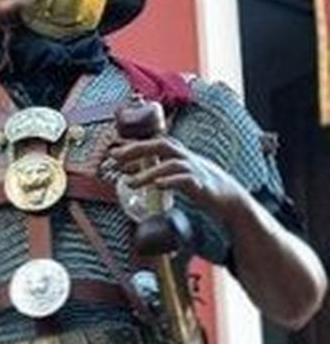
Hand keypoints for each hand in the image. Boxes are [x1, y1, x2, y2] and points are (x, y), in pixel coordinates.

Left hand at [100, 131, 240, 222]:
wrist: (230, 200)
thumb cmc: (202, 186)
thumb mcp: (179, 174)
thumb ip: (160, 171)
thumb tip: (133, 175)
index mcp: (180, 154)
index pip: (155, 142)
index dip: (135, 144)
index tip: (113, 150)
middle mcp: (187, 158)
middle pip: (161, 145)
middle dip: (138, 149)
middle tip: (116, 158)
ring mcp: (196, 170)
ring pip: (171, 164)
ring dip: (148, 172)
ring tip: (129, 183)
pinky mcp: (202, 185)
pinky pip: (186, 180)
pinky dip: (171, 182)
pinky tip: (157, 186)